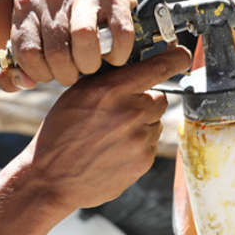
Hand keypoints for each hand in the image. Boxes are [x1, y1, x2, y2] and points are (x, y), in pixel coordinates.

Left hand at [0, 0, 136, 90]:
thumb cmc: (55, 30)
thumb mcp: (31, 44)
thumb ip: (17, 71)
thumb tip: (25, 83)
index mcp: (27, 6)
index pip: (28, 52)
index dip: (40, 73)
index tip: (50, 72)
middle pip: (57, 52)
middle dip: (67, 73)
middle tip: (73, 70)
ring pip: (84, 38)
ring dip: (89, 64)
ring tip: (91, 63)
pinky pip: (119, 34)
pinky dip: (117, 54)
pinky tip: (111, 54)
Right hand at [16, 46, 191, 210]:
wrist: (51, 178)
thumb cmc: (60, 133)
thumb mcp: (77, 95)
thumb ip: (109, 80)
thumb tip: (136, 67)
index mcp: (112, 89)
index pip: (158, 67)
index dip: (176, 59)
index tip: (183, 56)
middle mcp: (130, 111)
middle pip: (159, 98)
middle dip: (145, 102)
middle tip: (121, 113)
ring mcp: (139, 139)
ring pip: (156, 122)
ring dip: (142, 125)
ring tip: (112, 136)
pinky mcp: (143, 161)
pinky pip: (152, 144)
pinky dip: (139, 146)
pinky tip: (115, 151)